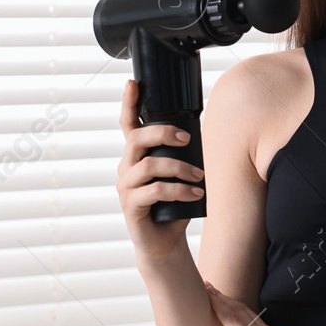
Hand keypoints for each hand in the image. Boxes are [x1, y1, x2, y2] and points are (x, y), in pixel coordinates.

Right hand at [117, 78, 206, 262]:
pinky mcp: (132, 206)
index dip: (128, 103)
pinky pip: (155, 191)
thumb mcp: (177, 176)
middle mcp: (126, 168)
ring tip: (199, 176)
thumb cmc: (171, 206)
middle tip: (187, 138)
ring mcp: (126, 187)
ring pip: (148, 166)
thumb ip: (179, 156)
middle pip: (136, 139)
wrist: (163, 242)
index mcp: (135, 156)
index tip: (133, 83)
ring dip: (179, 168)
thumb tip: (200, 134)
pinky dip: (179, 190)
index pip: (127, 125)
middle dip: (163, 133)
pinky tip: (195, 194)